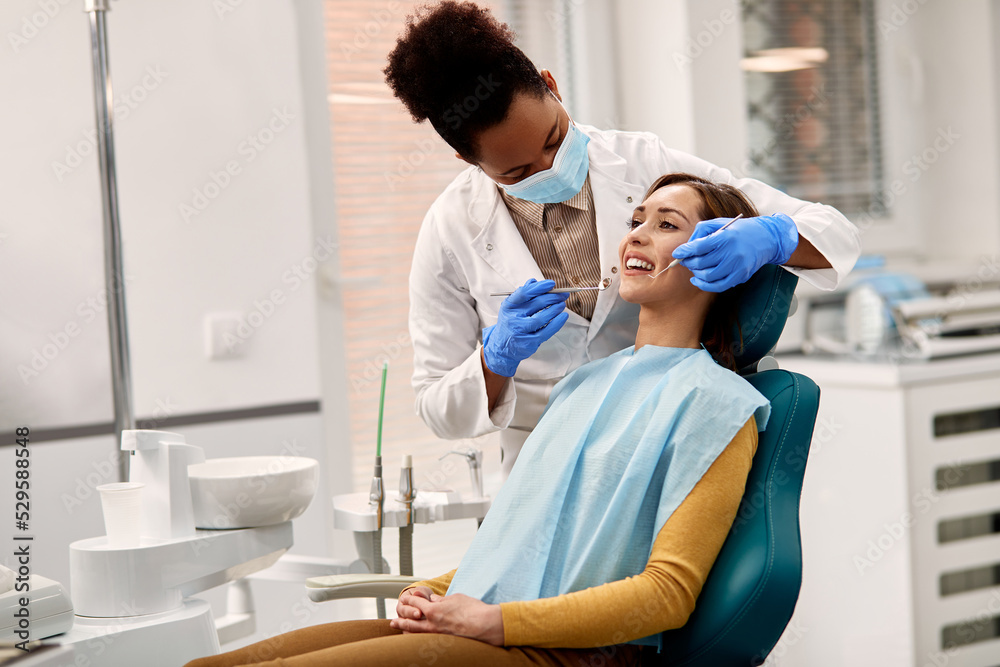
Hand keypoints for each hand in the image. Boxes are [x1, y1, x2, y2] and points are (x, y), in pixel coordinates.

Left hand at [389, 592, 503, 645]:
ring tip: (401, 633)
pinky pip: (427, 641)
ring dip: (407, 633)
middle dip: (400, 622)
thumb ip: (442, 600)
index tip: (405, 600)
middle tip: (393, 622)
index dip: (409, 601)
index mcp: (434, 610)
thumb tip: (433, 599)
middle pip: (411, 623)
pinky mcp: (445, 643)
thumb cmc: (473, 609)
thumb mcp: (456, 598)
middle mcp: (433, 624)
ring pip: (417, 635)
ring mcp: (438, 636)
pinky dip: (419, 639)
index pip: (416, 604)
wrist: (486, 625)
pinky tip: (418, 640)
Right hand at [482, 278, 568, 376]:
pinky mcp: (529, 342)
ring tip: (562, 304)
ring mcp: (520, 331)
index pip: (524, 293)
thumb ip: (523, 294)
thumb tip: (534, 281)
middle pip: (536, 304)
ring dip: (555, 309)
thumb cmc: (511, 323)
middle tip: (563, 294)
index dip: (539, 287)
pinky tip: (563, 316)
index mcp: (509, 306)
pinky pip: (546, 331)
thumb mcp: (512, 308)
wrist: (502, 348)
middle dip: (552, 297)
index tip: (552, 284)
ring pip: (541, 318)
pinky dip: (557, 323)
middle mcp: (513, 318)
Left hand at [671, 214, 798, 291]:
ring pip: (707, 276)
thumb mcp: (720, 223)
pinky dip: (704, 285)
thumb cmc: (739, 230)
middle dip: (689, 262)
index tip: (677, 253)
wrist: (766, 239)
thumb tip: (686, 246)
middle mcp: (732, 252)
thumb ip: (701, 231)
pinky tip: (698, 279)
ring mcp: (737, 266)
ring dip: (696, 273)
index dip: (685, 251)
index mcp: (725, 236)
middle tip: (685, 260)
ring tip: (694, 267)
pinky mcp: (741, 276)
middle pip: (701, 263)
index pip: (699, 247)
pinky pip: (718, 286)